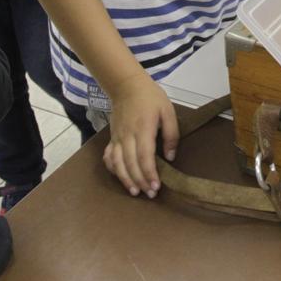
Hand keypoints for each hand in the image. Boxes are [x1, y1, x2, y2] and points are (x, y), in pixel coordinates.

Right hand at [102, 74, 178, 197]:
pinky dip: (112, 168)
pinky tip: (120, 177)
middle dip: (140, 181)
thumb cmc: (151, 98)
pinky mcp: (112, 137)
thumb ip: (171, 134)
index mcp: (143, 128)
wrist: (127, 86)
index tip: (156, 186)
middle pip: (130, 163)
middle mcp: (127, 135)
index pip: (144, 156)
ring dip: (126, 179)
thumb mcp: (168, 111)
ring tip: (135, 191)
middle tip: (150, 194)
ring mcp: (117, 137)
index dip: (149, 173)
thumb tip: (170, 157)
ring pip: (117, 163)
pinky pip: (109, 156)